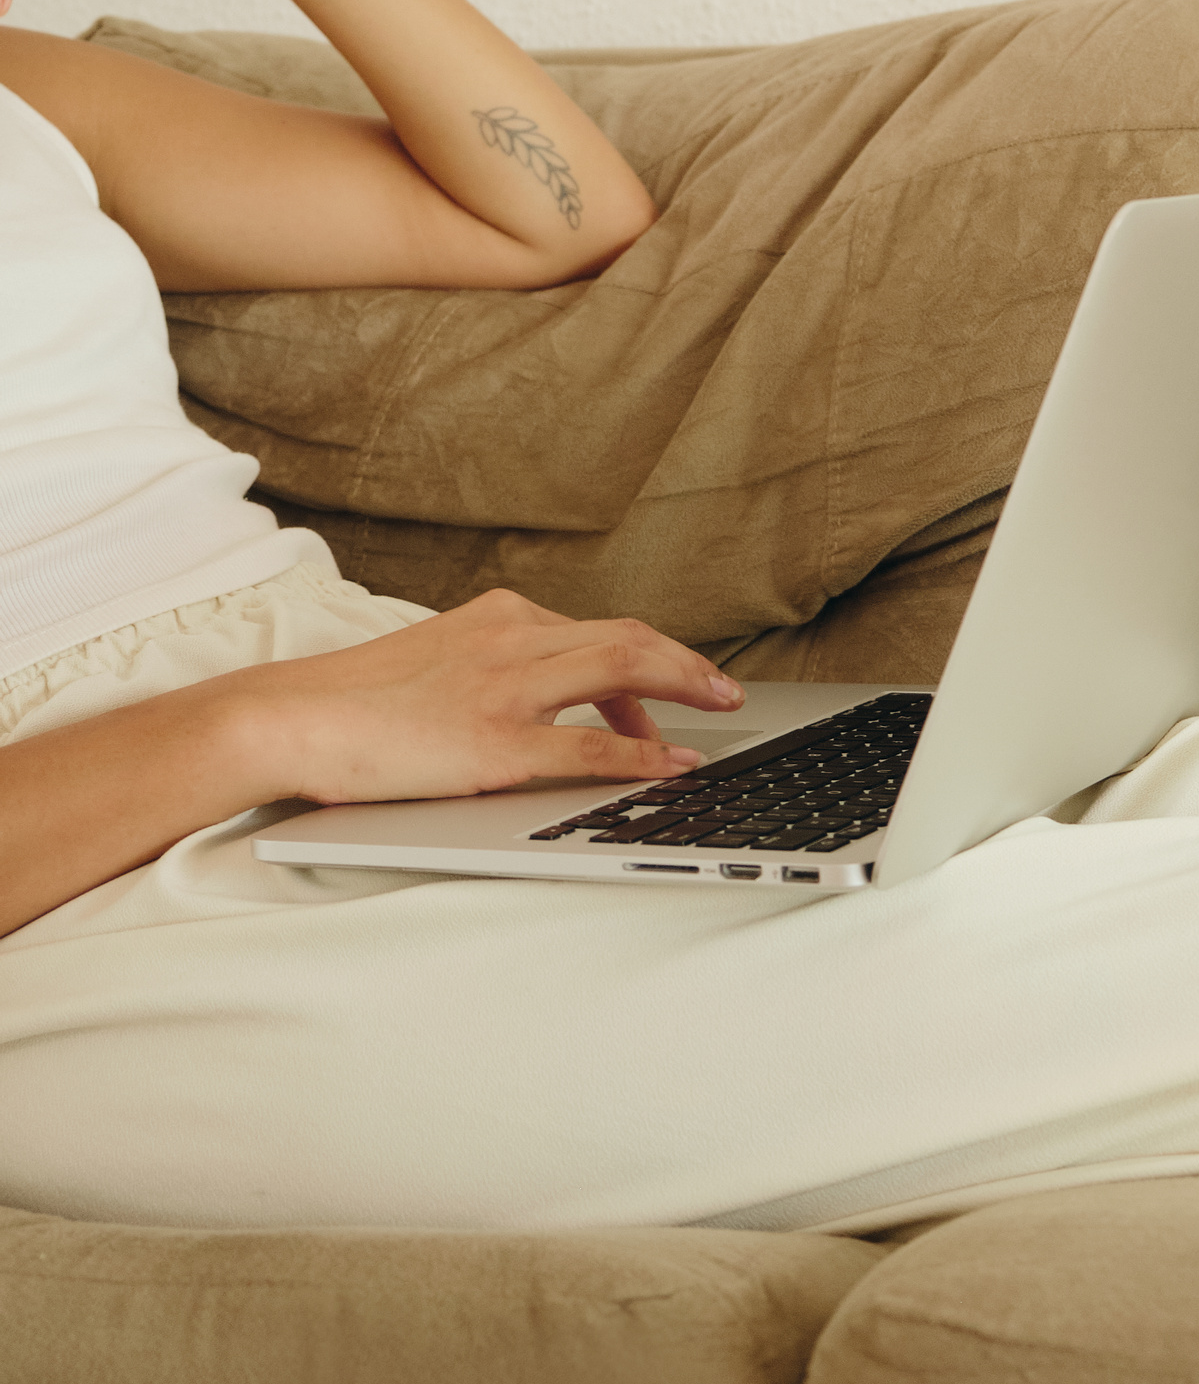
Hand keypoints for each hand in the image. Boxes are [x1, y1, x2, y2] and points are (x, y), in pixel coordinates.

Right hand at [228, 589, 746, 809]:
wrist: (287, 716)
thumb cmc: (353, 703)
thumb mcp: (436, 661)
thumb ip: (490, 667)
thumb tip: (538, 700)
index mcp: (497, 618)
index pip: (597, 628)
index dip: (652, 655)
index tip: (680, 681)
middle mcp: (510, 638)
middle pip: (628, 638)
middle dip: (686, 663)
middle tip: (726, 691)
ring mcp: (504, 689)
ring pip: (623, 672)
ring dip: (685, 688)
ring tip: (720, 712)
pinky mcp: (492, 743)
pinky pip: (589, 747)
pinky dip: (643, 754)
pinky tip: (673, 765)